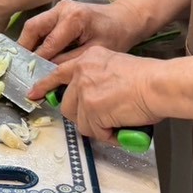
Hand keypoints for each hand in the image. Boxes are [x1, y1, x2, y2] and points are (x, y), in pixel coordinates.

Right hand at [18, 0, 138, 60]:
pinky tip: (35, 52)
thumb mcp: (95, 52)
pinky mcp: (59, 10)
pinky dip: (36, 38)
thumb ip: (70, 60)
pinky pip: (41, 24)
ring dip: (28, 42)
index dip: (39, 60)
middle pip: (33, 27)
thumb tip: (50, 71)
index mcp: (74, 18)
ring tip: (25, 61)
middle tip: (20, 67)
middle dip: (25, 48)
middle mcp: (63, 9)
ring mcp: (59, 7)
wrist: (124, 19)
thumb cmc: (115, 36)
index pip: (49, 43)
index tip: (30, 75)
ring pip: (34, 25)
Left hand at [28, 48, 160, 143]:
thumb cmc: (147, 79)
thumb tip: (93, 100)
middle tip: (100, 120)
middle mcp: (81, 71)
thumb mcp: (114, 66)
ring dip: (98, 126)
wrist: (158, 84)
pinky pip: (94, 131)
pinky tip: (121, 126)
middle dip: (82, 116)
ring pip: (80, 120)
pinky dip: (108, 134)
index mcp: (87, 59)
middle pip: (67, 103)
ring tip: (117, 122)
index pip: (58, 72)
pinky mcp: (90, 108)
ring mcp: (84, 90)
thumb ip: (98, 78)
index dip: (44, 86)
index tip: (34, 94)